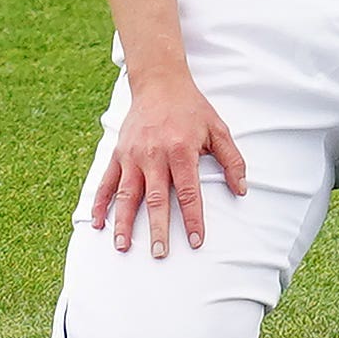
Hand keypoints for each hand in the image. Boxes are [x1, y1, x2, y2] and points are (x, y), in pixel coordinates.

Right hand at [90, 69, 247, 257]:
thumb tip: (241, 190)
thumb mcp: (219, 129)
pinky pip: (106, 182)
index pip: (188, 192)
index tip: (196, 241)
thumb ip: (232, 160)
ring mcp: (132, 156)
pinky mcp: (117, 154)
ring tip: (123, 246)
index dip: (193, 218)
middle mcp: (154, 155)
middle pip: (156, 199)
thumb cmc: (192, 109)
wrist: (160, 83)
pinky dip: (100, 204)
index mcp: (181, 151)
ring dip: (123, 222)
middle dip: (158, 229)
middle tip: (159, 254)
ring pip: (126, 195)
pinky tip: (97, 224)